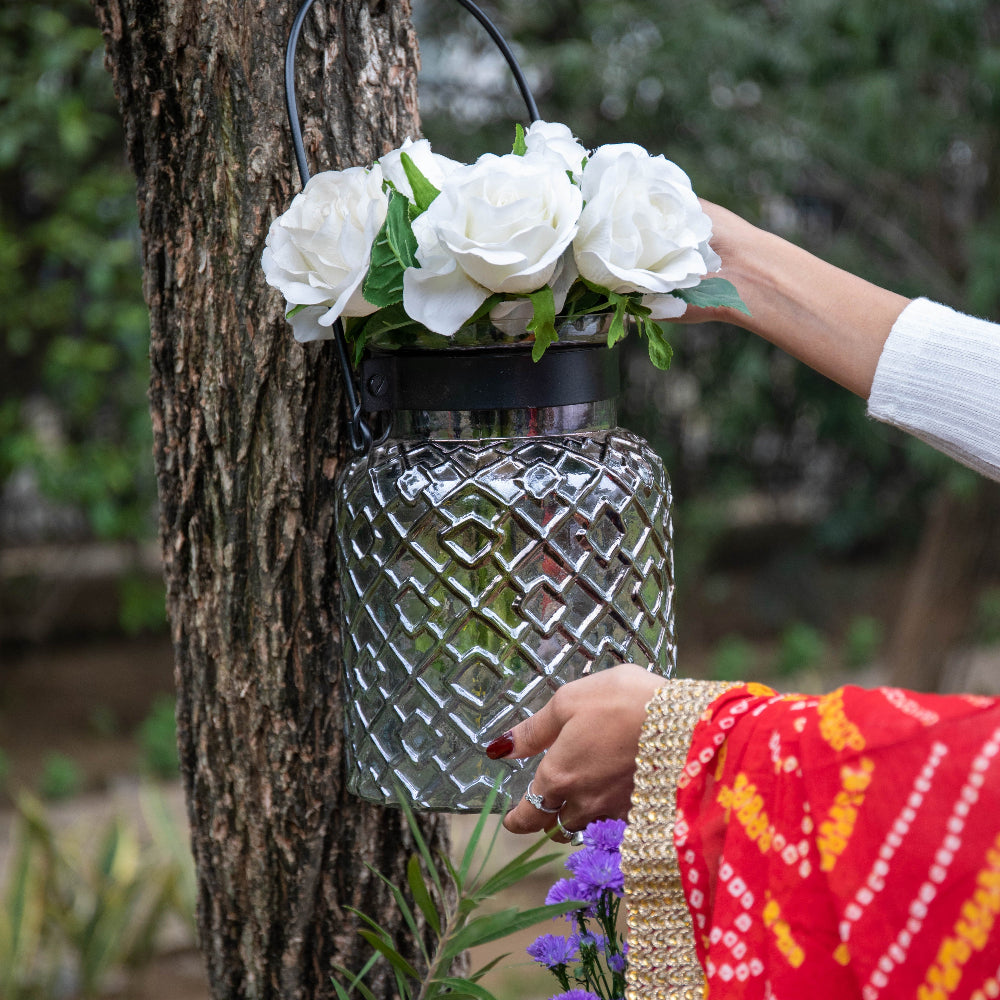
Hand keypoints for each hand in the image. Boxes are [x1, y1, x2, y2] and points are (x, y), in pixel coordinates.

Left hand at [488, 663, 664, 837]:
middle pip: (557, 828)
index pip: (528, 817)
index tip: (512, 820)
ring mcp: (617, 813)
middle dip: (548, 819)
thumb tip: (500, 748)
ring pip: (588, 830)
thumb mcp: (568, 702)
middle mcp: (584, 804)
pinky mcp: (646, 813)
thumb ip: (534, 730)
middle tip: (548, 803)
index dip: (517, 821)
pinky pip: (619, 828)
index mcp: (558, 777)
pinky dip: (612, 820)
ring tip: (582, 802)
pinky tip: (618, 801)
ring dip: (579, 822)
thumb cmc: (620, 701)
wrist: (684, 719)